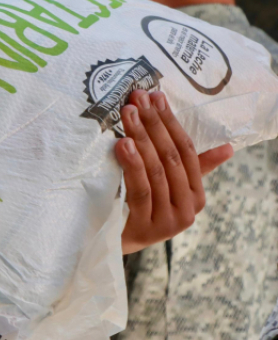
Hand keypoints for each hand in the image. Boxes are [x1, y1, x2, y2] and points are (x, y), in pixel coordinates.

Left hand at [117, 89, 231, 253]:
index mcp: (195, 195)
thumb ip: (191, 166)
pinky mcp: (146, 229)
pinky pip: (141, 190)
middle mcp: (187, 209)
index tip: (156, 96)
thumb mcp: (164, 186)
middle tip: (137, 99)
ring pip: (157, 171)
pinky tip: (122, 144)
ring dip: (141, 138)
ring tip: (129, 114)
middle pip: (171, 158)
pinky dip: (132, 165)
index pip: (187, 152)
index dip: (171, 122)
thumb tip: (229, 147)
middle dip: (153, 124)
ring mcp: (168, 221)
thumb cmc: (138, 208)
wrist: (110, 242)